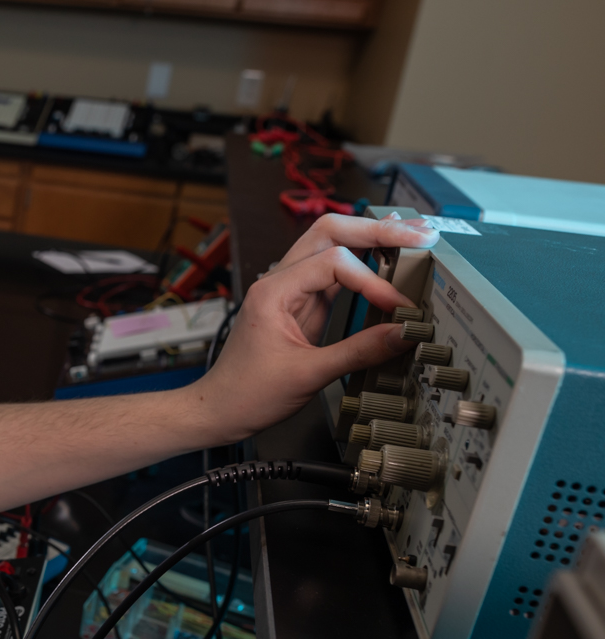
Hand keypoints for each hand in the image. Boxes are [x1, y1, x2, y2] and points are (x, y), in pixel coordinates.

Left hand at [192, 211, 438, 440]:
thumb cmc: (247, 394)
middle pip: (330, 232)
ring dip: (370, 239)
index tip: (398, 307)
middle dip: (376, 229)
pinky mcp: (300, 304)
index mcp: (273, 291)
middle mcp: (278, 281)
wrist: (219, 409)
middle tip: (419, 233)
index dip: (373, 281)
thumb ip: (359, 352)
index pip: (334, 262)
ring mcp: (289, 290)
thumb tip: (403, 334)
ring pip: (330, 245)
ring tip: (410, 236)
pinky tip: (386, 259)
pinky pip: (333, 272)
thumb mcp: (308, 376)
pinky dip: (362, 264)